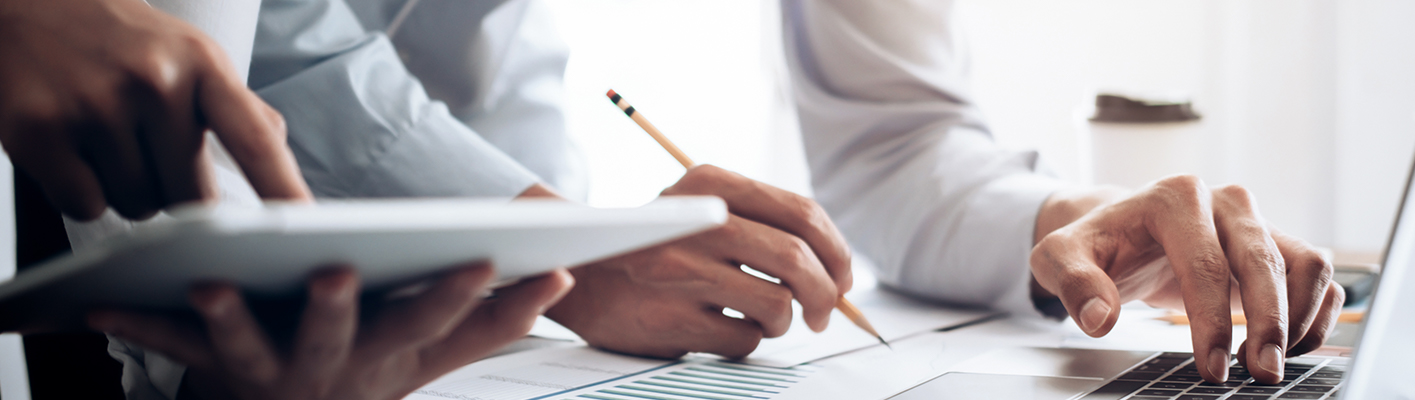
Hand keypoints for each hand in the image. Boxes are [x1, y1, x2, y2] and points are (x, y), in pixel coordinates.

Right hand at [0, 0, 310, 220]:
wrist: (29, 5)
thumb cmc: (122, 41)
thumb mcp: (191, 54)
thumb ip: (236, 105)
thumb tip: (276, 144)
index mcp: (202, 64)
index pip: (255, 139)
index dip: (283, 188)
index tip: (307, 225)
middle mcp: (154, 81)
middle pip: (193, 196)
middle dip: (175, 188)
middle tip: (146, 146)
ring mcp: (95, 105)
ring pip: (139, 206)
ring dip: (127, 189)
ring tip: (107, 140)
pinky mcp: (40, 131)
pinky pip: (86, 206)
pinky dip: (81, 193)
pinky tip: (73, 149)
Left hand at [87, 264, 572, 399]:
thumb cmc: (367, 376)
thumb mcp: (433, 355)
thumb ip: (493, 320)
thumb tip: (562, 277)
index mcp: (389, 356)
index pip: (434, 323)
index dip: (463, 296)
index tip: (490, 259)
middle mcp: (331, 368)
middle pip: (337, 337)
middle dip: (336, 308)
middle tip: (335, 274)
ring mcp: (269, 370)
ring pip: (247, 347)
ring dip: (228, 319)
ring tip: (213, 286)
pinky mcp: (214, 368)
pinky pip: (174, 346)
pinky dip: (141, 324)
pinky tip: (105, 304)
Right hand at [533, 165, 852, 357]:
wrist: (580, 273)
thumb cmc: (659, 245)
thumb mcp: (700, 206)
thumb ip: (763, 223)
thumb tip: (838, 268)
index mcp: (711, 183)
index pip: (803, 214)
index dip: (837, 251)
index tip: (843, 276)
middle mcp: (697, 222)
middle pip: (798, 261)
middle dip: (827, 295)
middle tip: (825, 313)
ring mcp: (682, 272)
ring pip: (778, 306)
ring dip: (783, 322)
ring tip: (763, 318)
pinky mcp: (672, 319)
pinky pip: (744, 339)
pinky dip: (747, 339)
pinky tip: (722, 326)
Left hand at [1030, 175, 1343, 383]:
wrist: (1123, 230)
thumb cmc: (1098, 244)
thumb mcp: (1061, 258)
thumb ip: (1072, 283)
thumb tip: (1098, 318)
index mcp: (1173, 198)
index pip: (1205, 264)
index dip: (1213, 320)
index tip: (1212, 367)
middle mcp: (1224, 202)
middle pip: (1263, 262)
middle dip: (1268, 323)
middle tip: (1260, 373)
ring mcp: (1255, 220)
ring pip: (1305, 263)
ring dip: (1299, 317)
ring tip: (1272, 361)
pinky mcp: (1276, 242)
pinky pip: (1315, 272)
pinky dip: (1314, 310)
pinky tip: (1289, 345)